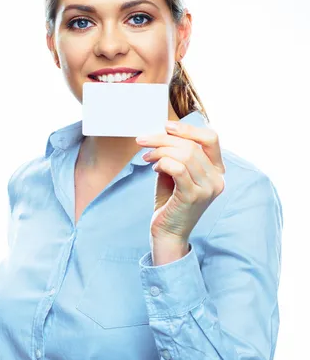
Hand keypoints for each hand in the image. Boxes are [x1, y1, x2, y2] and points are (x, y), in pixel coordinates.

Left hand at [136, 120, 225, 240]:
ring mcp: (208, 188)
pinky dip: (163, 163)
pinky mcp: (193, 196)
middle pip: (191, 145)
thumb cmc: (170, 202)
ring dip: (160, 151)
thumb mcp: (175, 173)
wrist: (168, 233)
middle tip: (143, 141)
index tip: (166, 126)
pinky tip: (154, 168)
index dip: (188, 128)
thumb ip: (176, 155)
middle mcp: (217, 179)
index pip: (211, 139)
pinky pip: (177, 168)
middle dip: (163, 139)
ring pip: (184, 155)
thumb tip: (164, 134)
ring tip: (147, 157)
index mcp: (217, 171)